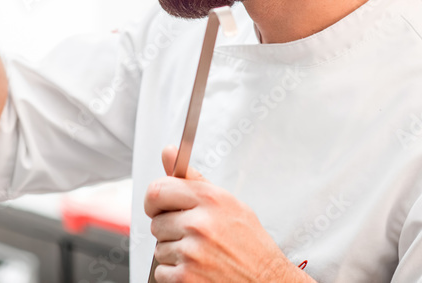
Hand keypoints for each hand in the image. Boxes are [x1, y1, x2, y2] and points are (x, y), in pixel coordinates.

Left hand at [145, 146, 309, 282]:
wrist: (267, 282)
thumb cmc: (249, 244)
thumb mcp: (228, 203)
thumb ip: (193, 179)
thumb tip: (168, 152)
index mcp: (211, 200)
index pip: (158, 190)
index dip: (154, 200)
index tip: (158, 206)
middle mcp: (200, 224)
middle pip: (156, 222)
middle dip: (168, 230)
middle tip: (191, 235)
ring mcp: (192, 252)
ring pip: (159, 248)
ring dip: (173, 253)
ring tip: (200, 254)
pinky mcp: (186, 278)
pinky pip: (161, 271)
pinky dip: (175, 274)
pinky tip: (197, 269)